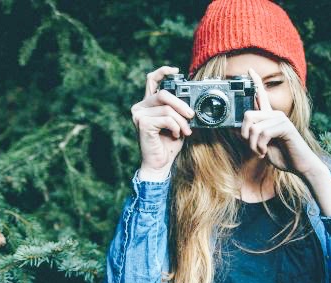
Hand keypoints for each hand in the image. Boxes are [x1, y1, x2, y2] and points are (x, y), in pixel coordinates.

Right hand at [130, 66, 193, 180]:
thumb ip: (178, 110)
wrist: (160, 163)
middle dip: (182, 105)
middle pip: (164, 94)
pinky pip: (166, 118)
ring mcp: (139, 115)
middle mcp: (140, 107)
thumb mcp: (177, 123)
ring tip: (185, 131)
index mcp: (148, 104)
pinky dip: (175, 127)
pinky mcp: (142, 123)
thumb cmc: (168, 144)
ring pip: (167, 108)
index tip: (176, 71)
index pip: (152, 80)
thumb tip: (190, 101)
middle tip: (191, 116)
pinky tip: (175, 135)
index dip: (163, 72)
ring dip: (181, 121)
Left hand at [240, 68, 321, 176]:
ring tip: (261, 152)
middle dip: (244, 135)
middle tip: (253, 148)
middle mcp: (275, 114)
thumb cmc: (282, 156)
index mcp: (269, 117)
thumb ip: (249, 136)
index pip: (261, 96)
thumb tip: (234, 129)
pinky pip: (263, 133)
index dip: (255, 82)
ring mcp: (281, 119)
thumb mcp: (261, 146)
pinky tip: (266, 152)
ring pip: (254, 128)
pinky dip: (260, 146)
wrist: (300, 166)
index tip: (250, 70)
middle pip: (248, 115)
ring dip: (253, 145)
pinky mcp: (285, 127)